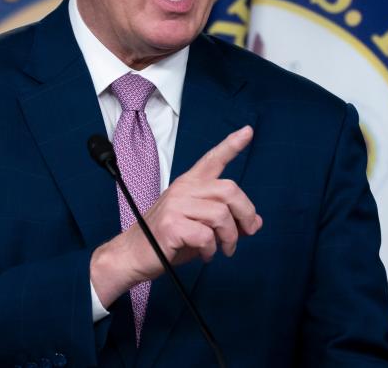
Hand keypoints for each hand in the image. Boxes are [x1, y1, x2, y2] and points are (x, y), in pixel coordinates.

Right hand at [90, 125, 262, 306]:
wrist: (132, 256)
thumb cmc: (166, 240)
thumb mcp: (200, 227)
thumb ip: (226, 221)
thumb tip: (255, 223)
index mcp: (189, 184)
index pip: (213, 159)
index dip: (232, 145)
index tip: (248, 131)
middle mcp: (183, 189)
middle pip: (229, 190)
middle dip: (246, 213)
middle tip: (246, 232)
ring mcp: (176, 205)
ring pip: (221, 215)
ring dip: (229, 238)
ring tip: (224, 249)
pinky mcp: (172, 225)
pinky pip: (207, 236)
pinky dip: (212, 250)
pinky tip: (205, 255)